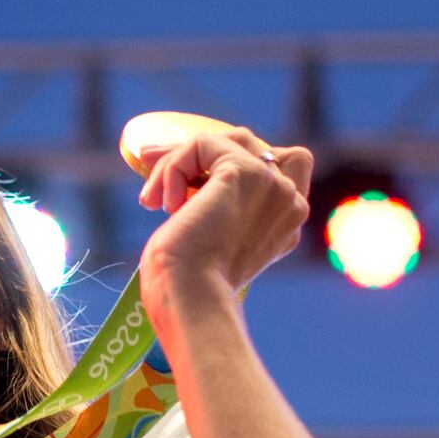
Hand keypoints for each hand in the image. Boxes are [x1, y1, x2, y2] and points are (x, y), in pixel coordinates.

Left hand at [135, 129, 314, 323]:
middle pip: (250, 145)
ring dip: (180, 160)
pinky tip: (161, 204)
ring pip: (228, 140)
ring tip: (153, 197)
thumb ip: (211, 205)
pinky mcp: (248, 173)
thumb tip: (162, 161)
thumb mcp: (205, 239)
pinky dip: (173, 167)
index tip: (181, 183)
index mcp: (286, 223)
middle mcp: (291, 202)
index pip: (274, 167)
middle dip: (196, 153)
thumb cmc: (184, 283)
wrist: (189, 297)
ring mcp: (276, 186)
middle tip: (148, 162)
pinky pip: (203, 144)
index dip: (224, 163)